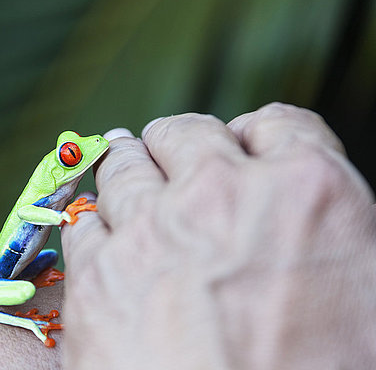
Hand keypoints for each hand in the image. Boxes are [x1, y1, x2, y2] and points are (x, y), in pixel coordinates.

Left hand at [61, 103, 375, 368]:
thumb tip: (308, 225)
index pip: (280, 125)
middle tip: (174, 154)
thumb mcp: (369, 304)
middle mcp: (223, 198)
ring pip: (125, 165)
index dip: (260, 136)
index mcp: (309, 195)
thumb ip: (333, 239)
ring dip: (129, 165)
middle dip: (183, 143)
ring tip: (126, 164)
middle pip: (188, 134)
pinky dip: (93, 222)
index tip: (244, 146)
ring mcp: (150, 234)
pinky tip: (102, 232)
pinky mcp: (95, 280)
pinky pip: (83, 223)